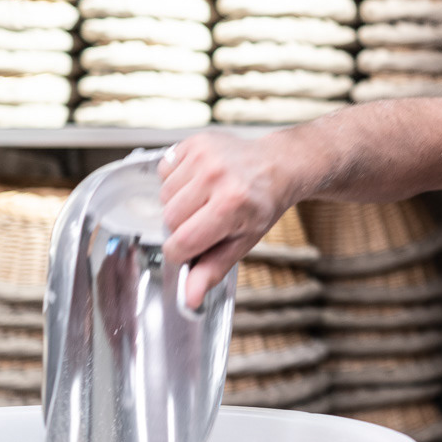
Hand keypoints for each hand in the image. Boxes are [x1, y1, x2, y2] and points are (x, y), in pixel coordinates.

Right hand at [159, 129, 300, 308]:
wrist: (278, 165)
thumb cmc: (261, 206)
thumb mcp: (243, 242)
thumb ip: (212, 269)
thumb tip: (188, 300)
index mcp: (231, 206)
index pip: (180, 243)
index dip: (182, 252)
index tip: (194, 247)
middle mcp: (217, 176)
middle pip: (169, 219)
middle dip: (183, 226)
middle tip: (208, 219)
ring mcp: (205, 155)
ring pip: (163, 196)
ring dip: (179, 201)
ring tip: (206, 198)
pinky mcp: (195, 141)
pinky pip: (165, 171)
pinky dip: (177, 179)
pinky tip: (200, 180)